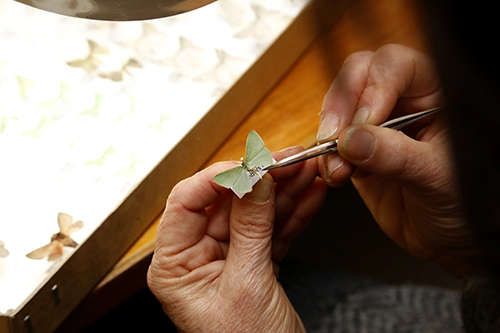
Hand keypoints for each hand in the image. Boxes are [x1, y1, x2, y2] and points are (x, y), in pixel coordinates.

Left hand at [147, 147, 325, 332]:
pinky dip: (293, 213)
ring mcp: (227, 259)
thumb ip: (252, 227)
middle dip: (261, 180)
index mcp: (175, 265)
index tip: (250, 164)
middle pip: (226, 203)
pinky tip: (310, 194)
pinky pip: (272, 230)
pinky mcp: (254, 264)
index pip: (186, 202)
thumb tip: (255, 178)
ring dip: (283, 191)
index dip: (217, 177)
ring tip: (307, 171)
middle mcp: (197, 258)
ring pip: (254, 213)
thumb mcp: (248, 284)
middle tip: (289, 162)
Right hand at [316, 44, 478, 273]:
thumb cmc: (467, 204)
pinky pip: (332, 144)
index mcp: (435, 95)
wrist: (451, 241)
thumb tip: (351, 140)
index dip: (374, 88)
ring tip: (339, 170)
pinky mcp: (358, 152)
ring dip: (330, 138)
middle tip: (333, 138)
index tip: (364, 122)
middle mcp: (404, 103)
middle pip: (359, 77)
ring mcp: (378, 127)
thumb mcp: (437, 177)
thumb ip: (395, 155)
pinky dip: (326, 158)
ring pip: (340, 109)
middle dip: (341, 107)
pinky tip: (335, 175)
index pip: (397, 66)